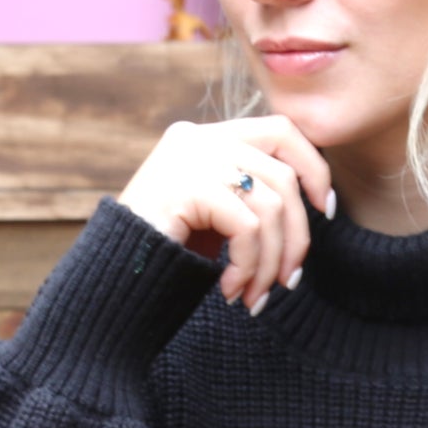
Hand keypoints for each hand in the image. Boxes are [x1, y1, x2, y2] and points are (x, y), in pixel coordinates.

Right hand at [118, 116, 335, 312]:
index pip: (281, 131)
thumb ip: (245, 197)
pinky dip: (248, 266)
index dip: (314, 168)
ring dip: (270, 262)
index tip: (325, 211)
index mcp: (202, 137)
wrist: (102, 282)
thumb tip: (312, 208)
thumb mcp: (207, 217)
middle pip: (282, 177)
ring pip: (270, 206)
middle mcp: (198, 139)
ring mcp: (191, 159)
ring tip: (254, 297)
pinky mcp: (188, 187)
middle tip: (288, 282)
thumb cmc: (154, 257)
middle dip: (296, 236)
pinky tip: (230, 290)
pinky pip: (248, 228)